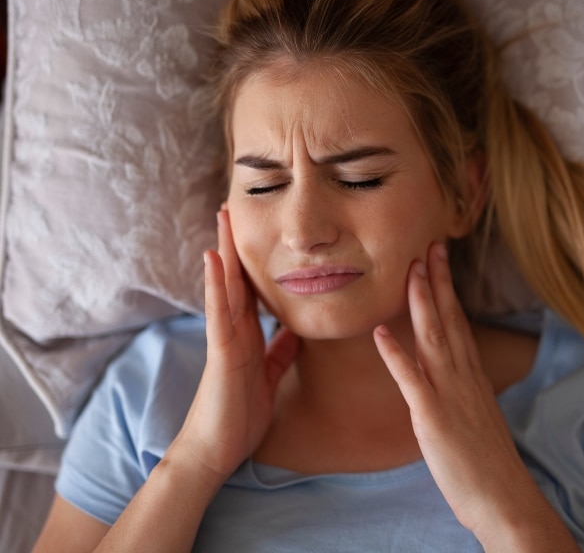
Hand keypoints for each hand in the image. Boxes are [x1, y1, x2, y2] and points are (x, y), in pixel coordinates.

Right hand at [173, 208, 297, 483]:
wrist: (217, 449)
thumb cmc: (240, 414)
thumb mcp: (269, 376)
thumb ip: (279, 351)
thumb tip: (296, 330)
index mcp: (248, 336)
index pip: (252, 290)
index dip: (255, 261)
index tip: (260, 231)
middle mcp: (234, 331)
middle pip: (237, 280)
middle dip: (236, 244)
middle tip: (235, 207)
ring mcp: (224, 338)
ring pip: (225, 287)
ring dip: (224, 251)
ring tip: (223, 217)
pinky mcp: (220, 352)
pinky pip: (219, 313)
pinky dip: (217, 285)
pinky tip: (215, 258)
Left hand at [373, 243, 539, 541]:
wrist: (504, 499)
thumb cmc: (488, 463)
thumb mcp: (477, 415)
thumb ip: (463, 390)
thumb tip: (452, 375)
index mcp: (472, 376)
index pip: (459, 322)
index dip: (447, 289)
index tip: (440, 260)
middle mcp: (463, 377)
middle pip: (448, 319)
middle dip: (437, 280)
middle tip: (428, 245)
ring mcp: (449, 394)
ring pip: (433, 338)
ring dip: (420, 302)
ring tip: (409, 270)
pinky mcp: (432, 417)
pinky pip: (411, 380)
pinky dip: (395, 355)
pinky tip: (379, 333)